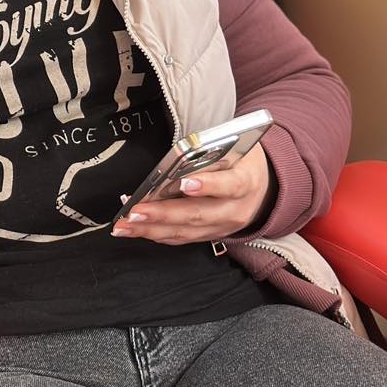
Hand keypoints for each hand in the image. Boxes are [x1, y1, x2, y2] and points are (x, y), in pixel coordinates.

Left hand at [111, 144, 275, 245]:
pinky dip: (156, 234)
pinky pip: (181, 238)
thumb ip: (214, 151)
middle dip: (163, 214)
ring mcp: (221, 227)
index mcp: (246, 182)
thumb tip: (181, 156)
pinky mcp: (210, 236)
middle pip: (198, 215)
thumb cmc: (242, 162)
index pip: (229, 185)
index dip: (208, 185)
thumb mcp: (237, 148)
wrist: (262, 190)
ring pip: (185, 231)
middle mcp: (234, 210)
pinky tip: (135, 229)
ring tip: (124, 225)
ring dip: (151, 229)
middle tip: (136, 211)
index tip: (184, 183)